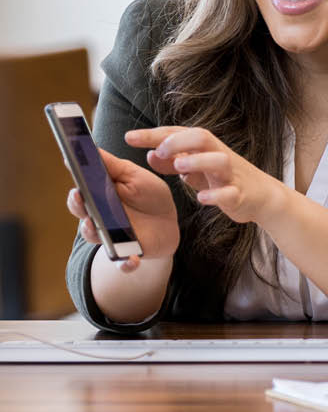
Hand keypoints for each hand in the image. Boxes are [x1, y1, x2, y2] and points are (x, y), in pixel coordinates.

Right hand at [66, 149, 179, 272]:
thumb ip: (113, 166)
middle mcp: (99, 219)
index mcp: (98, 198)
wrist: (168, 222)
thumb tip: (90, 148)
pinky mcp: (127, 254)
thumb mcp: (134, 176)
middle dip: (79, 207)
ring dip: (94, 233)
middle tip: (81, 197)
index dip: (76, 189)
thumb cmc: (147, 194)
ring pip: (95, 238)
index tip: (75, 181)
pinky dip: (125, 264)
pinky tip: (132, 260)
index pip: (80, 194)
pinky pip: (122, 263)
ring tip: (97, 226)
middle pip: (82, 215)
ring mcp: (111, 238)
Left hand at [125, 126, 285, 225]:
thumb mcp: (196, 168)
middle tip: (158, 150)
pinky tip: (201, 199)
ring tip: (179, 166)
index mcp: (205, 148)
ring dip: (198, 161)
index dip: (153, 134)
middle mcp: (218, 155)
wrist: (261, 195)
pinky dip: (216, 195)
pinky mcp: (240, 194)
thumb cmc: (224, 178)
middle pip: (202, 137)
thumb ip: (173, 162)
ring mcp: (231, 175)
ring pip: (219, 160)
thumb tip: (149, 154)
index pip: (178, 133)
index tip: (129, 137)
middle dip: (179, 140)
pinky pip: (230, 193)